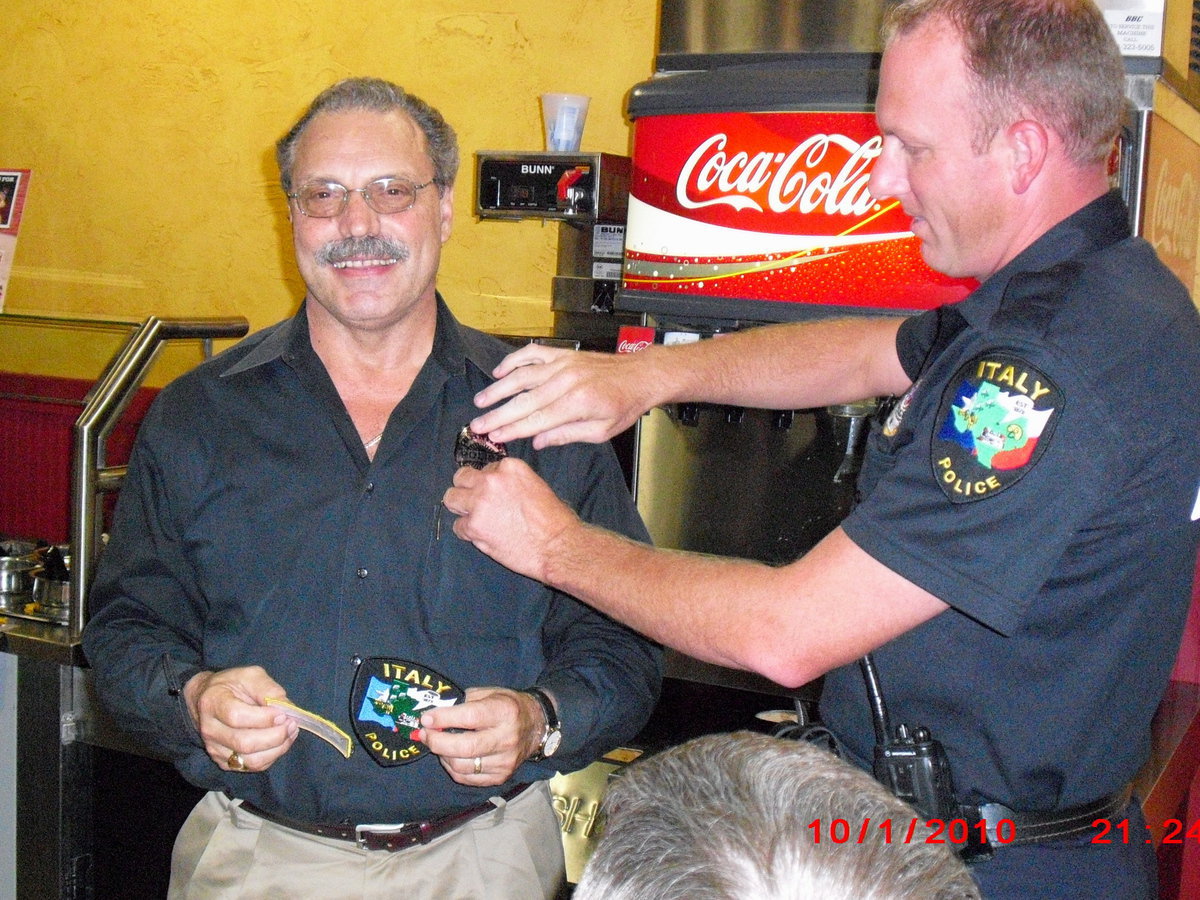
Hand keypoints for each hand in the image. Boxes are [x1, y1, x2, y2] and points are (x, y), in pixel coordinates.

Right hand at [184, 666, 298, 772]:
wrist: (207, 700)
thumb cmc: (232, 685)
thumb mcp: (250, 676)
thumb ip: (268, 689)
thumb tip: (287, 709)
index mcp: (213, 702)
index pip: (237, 717)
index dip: (264, 718)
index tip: (283, 714)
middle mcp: (210, 729)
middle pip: (245, 743)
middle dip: (275, 736)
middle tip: (292, 724)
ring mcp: (215, 748)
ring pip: (250, 760)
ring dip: (277, 749)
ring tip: (290, 733)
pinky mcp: (223, 762)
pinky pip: (252, 767)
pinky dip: (272, 757)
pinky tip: (281, 742)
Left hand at [415, 687, 547, 785]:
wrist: (536, 726)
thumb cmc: (507, 706)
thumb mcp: (490, 693)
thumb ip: (464, 702)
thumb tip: (436, 713)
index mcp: (504, 712)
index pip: (470, 717)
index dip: (443, 719)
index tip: (426, 719)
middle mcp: (507, 738)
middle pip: (464, 747)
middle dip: (437, 741)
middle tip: (424, 734)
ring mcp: (505, 761)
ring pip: (462, 766)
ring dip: (442, 755)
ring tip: (437, 744)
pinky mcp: (501, 776)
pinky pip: (467, 778)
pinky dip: (452, 768)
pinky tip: (450, 756)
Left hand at [442, 457, 578, 580]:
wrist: (557, 546)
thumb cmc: (553, 519)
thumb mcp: (535, 485)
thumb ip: (511, 482)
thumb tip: (495, 487)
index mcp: (510, 467)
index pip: (485, 469)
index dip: (488, 483)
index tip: (495, 495)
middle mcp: (491, 480)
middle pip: (461, 477)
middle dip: (467, 490)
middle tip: (476, 504)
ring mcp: (479, 503)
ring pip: (451, 498)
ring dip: (460, 508)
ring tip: (475, 518)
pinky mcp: (473, 526)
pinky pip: (458, 526)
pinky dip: (467, 532)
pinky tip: (483, 536)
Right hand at [469, 343, 652, 447]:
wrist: (640, 375)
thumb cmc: (623, 405)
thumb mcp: (601, 431)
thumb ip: (567, 435)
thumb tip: (537, 441)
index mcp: (576, 404)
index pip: (535, 421)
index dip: (511, 430)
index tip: (492, 437)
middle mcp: (566, 382)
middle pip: (523, 401)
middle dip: (497, 414)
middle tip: (477, 425)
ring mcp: (563, 365)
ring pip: (522, 376)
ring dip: (498, 388)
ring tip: (481, 401)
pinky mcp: (563, 354)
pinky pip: (532, 354)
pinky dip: (514, 360)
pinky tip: (500, 371)